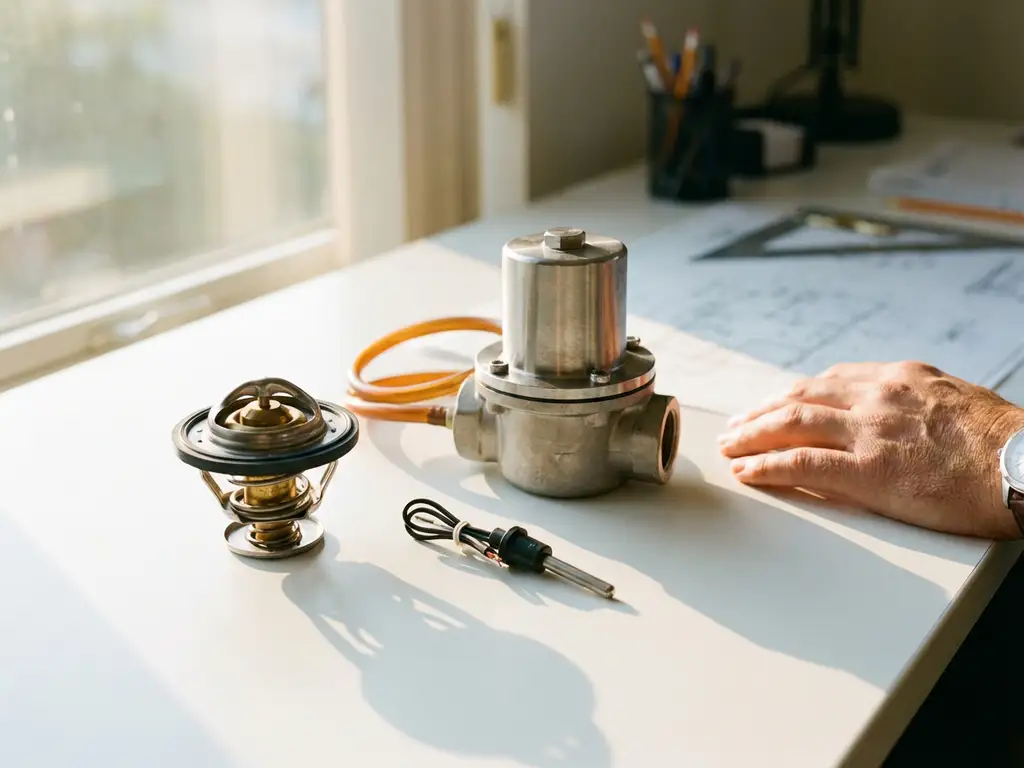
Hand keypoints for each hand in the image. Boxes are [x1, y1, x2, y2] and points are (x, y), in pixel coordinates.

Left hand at [717, 361, 1023, 539]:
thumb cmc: (1005, 441)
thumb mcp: (956, 401)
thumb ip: (916, 402)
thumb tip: (898, 413)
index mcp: (898, 378)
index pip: (828, 381)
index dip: (792, 396)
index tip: (773, 406)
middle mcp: (876, 397)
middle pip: (800, 398)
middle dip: (761, 413)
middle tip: (735, 426)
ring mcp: (869, 432)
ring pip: (791, 424)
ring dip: (751, 435)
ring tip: (729, 447)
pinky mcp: (869, 471)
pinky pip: (802, 464)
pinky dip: (767, 466)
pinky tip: (747, 473)